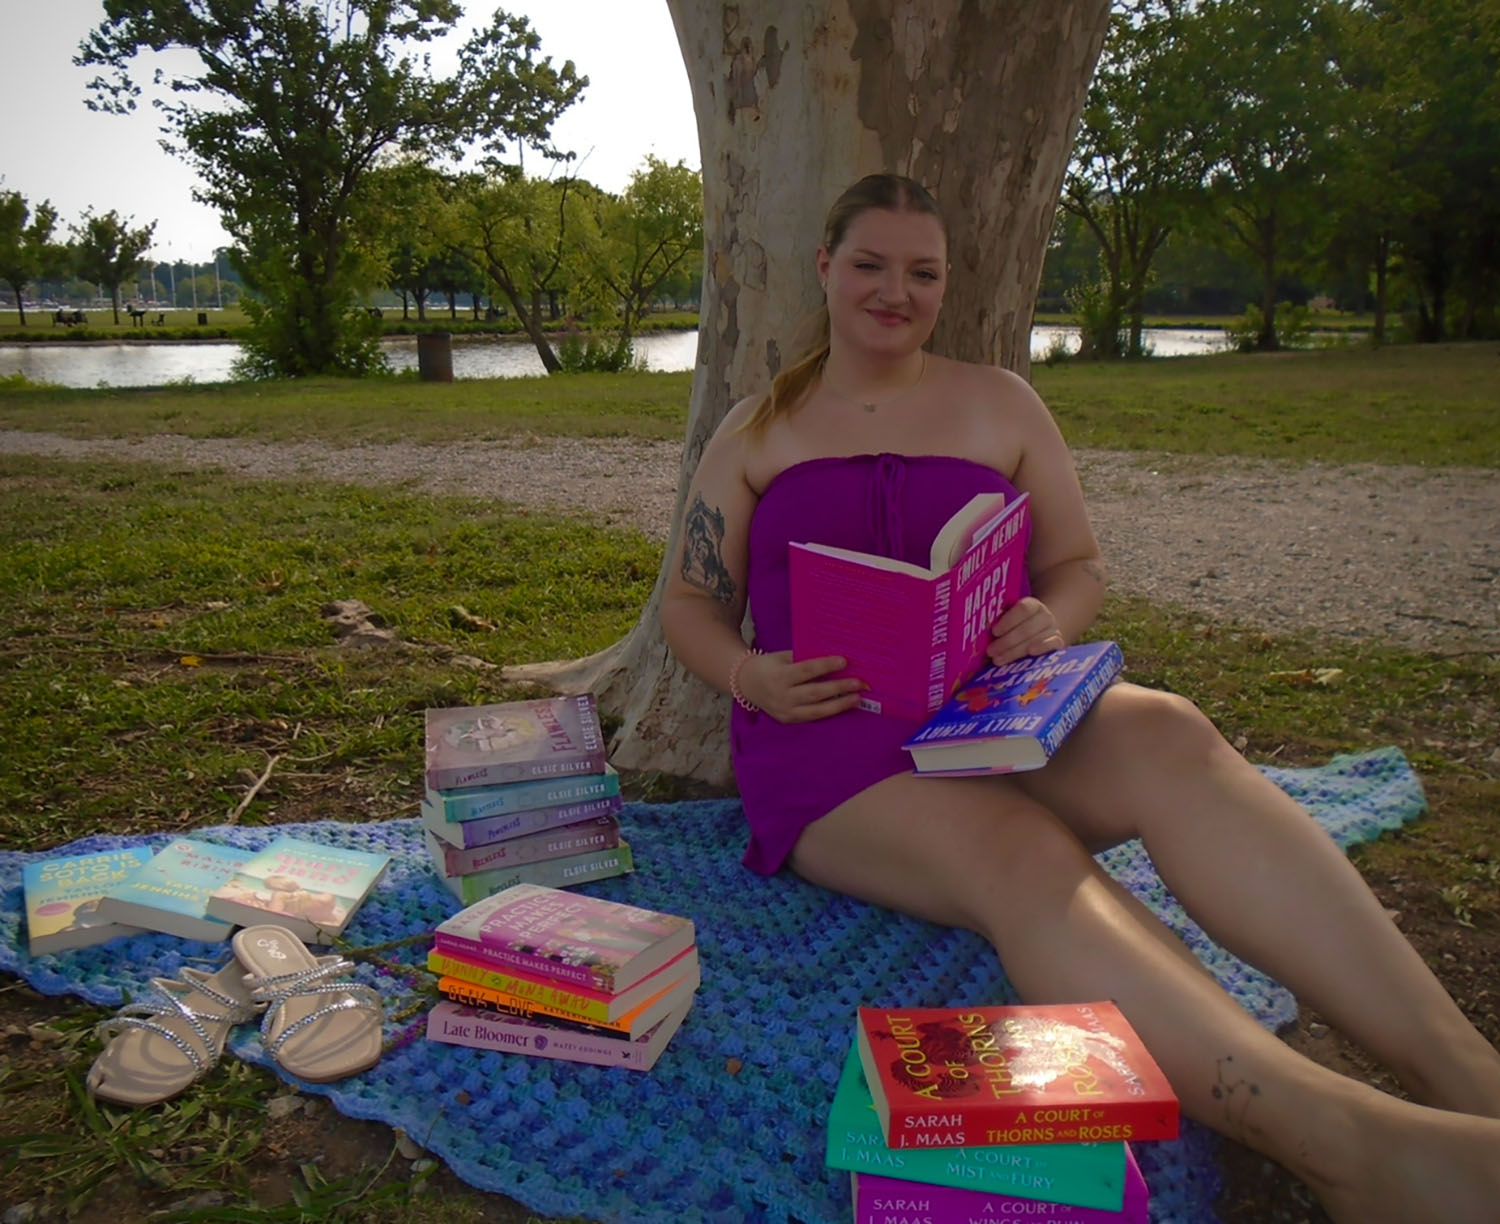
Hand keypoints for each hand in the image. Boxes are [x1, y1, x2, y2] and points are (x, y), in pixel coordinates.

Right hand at [739, 650, 865, 722]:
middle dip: (839, 688)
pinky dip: (829, 712)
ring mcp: (785, 711)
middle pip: (815, 693)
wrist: (746, 683)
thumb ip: (803, 658)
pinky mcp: (788, 720)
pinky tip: (843, 706)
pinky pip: (812, 717)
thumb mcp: (782, 657)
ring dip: (839, 705)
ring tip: (857, 698)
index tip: (844, 661)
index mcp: (779, 676)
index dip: (825, 666)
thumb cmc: (769, 665)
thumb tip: (833, 659)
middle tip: (859, 682)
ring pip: (816, 710)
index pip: (806, 670)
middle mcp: (782, 696)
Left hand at [986, 597, 1065, 665]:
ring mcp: (1053, 629)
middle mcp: (1045, 615)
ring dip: (1015, 651)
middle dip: (1007, 641)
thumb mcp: (1009, 618)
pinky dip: (1042, 648)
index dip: (1008, 620)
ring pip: (1035, 640)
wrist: (1041, 630)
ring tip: (997, 660)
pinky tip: (1029, 654)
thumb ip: (998, 620)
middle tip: (991, 651)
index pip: (1023, 609)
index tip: (994, 631)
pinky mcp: (1058, 642)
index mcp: (1032, 605)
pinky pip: (1053, 645)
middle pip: (1027, 628)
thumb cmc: (1017, 625)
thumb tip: (977, 627)